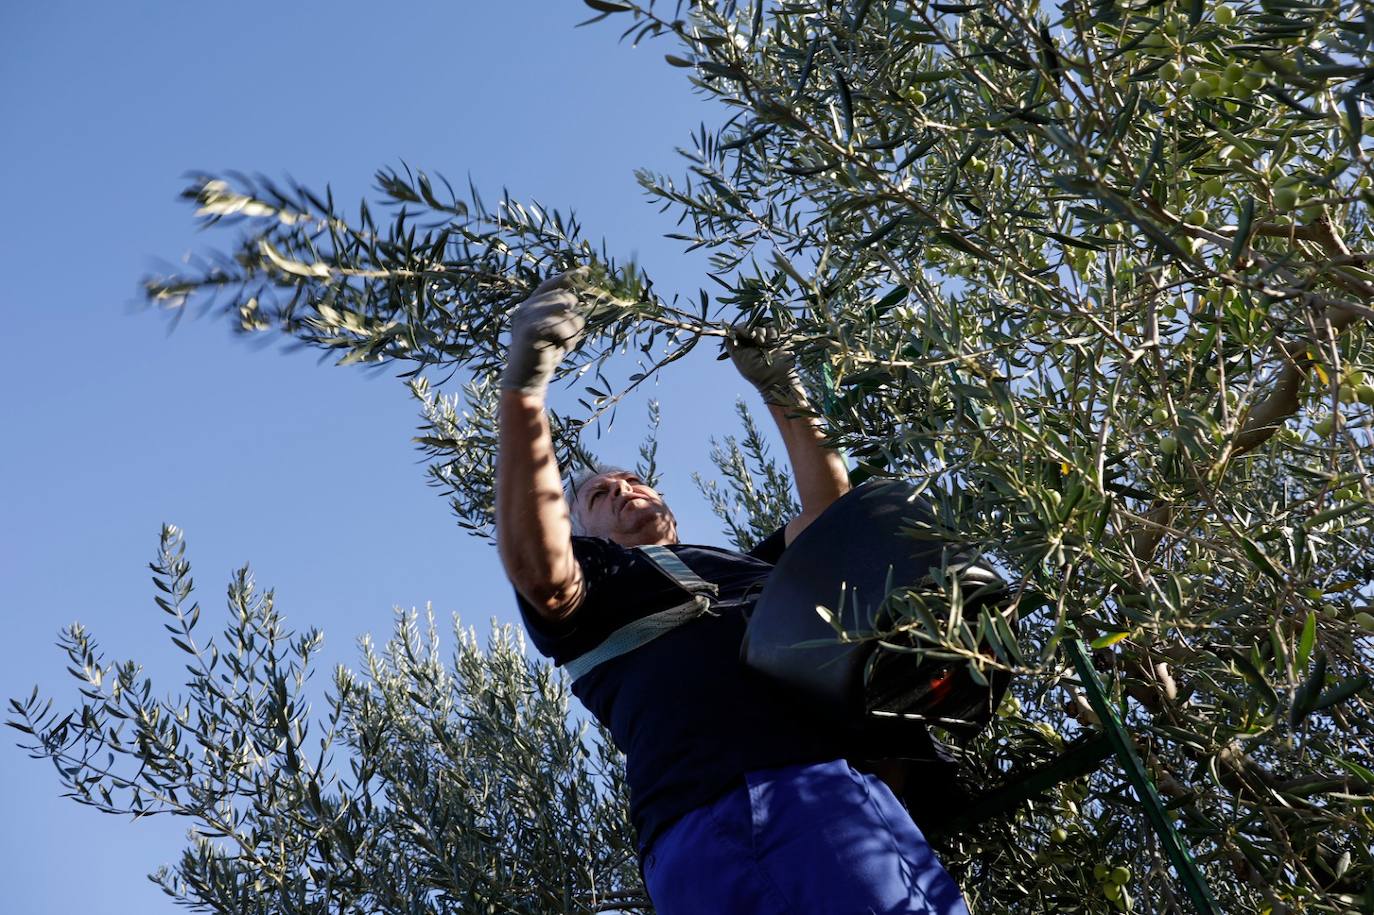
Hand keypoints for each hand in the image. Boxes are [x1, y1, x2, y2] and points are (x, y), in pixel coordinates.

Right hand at [500, 268, 588, 395]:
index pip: (551, 285)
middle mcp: (525, 307)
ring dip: (572, 330)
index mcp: (529, 306)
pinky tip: (561, 349)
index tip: (586, 272)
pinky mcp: (530, 329)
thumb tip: (576, 298)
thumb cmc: (543, 358)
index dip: (568, 277)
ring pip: (565, 310)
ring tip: (563, 344)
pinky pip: (561, 326)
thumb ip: (561, 315)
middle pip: (564, 298)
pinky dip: (567, 338)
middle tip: (566, 338)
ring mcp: (526, 317)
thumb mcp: (554, 332)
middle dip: (573, 318)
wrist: (525, 381)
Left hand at [725, 323, 805, 406]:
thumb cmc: (757, 372)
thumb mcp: (739, 358)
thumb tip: (729, 331)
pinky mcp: (781, 338)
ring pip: (767, 324)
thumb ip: (731, 344)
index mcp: (744, 343)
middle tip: (760, 341)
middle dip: (757, 330)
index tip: (749, 334)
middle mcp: (756, 339)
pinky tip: (775, 340)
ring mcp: (769, 338)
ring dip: (767, 332)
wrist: (777, 379)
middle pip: (754, 323)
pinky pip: (779, 326)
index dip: (744, 328)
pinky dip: (777, 330)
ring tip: (767, 344)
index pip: (741, 328)